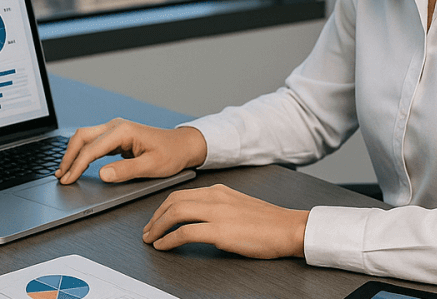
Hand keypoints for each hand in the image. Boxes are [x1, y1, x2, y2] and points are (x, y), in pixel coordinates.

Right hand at [54, 118, 206, 183]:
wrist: (183, 145)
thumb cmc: (171, 154)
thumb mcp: (151, 166)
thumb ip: (126, 170)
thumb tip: (102, 174)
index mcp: (123, 131)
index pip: (92, 148)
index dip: (77, 165)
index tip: (68, 179)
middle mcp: (116, 126)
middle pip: (82, 137)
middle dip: (68, 156)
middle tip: (60, 176)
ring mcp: (115, 130)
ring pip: (85, 138)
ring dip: (73, 154)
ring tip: (63, 172)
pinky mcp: (116, 137)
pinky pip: (93, 143)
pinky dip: (82, 154)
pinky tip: (76, 165)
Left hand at [142, 184, 309, 258]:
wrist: (289, 228)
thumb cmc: (269, 222)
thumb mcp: (239, 206)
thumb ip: (218, 208)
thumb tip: (199, 222)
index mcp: (219, 191)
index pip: (181, 194)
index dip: (163, 207)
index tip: (156, 218)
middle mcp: (215, 197)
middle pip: (173, 201)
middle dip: (155, 216)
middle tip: (148, 230)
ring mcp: (217, 213)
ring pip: (175, 213)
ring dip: (157, 227)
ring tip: (151, 239)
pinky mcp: (220, 231)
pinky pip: (185, 232)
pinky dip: (169, 239)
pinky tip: (164, 246)